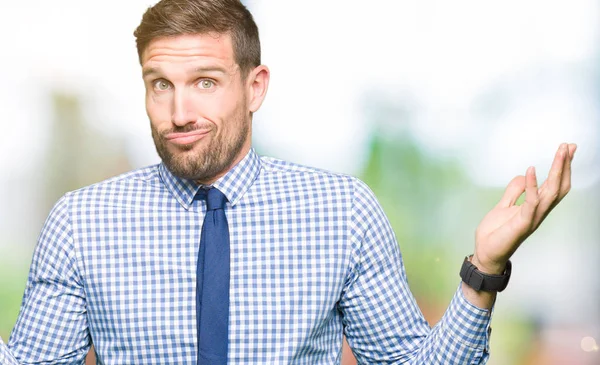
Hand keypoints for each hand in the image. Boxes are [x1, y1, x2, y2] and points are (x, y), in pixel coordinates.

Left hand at [472, 143, 576, 273]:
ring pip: (551, 192)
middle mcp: (539, 212)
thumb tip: (523, 175)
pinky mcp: (522, 223)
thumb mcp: (503, 206)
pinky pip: (531, 202)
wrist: (485, 253)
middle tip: (569, 146)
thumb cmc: (495, 233)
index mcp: (536, 207)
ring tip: (561, 152)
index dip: (562, 168)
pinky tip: (531, 170)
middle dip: (565, 165)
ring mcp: (533, 218)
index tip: (567, 150)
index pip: (554, 185)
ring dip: (557, 170)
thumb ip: (514, 192)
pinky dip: (532, 185)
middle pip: (559, 186)